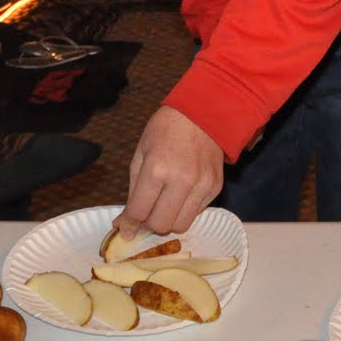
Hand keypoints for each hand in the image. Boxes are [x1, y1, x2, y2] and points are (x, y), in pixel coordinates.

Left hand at [117, 106, 224, 236]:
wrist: (203, 112)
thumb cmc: (165, 130)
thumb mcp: (141, 154)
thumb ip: (133, 192)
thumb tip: (125, 223)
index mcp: (156, 169)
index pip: (139, 213)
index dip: (129, 225)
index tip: (126, 228)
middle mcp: (181, 181)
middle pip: (160, 226)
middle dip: (148, 225)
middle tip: (146, 214)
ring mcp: (201, 186)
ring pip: (181, 226)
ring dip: (168, 221)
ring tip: (163, 207)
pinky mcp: (215, 188)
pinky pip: (196, 213)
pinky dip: (184, 211)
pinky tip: (181, 195)